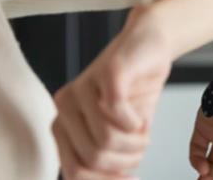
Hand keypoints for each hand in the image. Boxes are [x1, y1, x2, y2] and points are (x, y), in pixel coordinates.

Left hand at [52, 6, 174, 179]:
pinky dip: (137, 124)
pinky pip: (118, 113)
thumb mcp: (116, 134)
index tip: (130, 178)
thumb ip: (104, 159)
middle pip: (92, 159)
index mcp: (62, 125)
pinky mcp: (107, 72)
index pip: (74, 173)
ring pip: (106, 140)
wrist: (150, 45)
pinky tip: (141, 118)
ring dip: (135, 145)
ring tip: (143, 134)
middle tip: (139, 149)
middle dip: (125, 162)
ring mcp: (83, 87)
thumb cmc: (134, 93)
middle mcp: (65, 106)